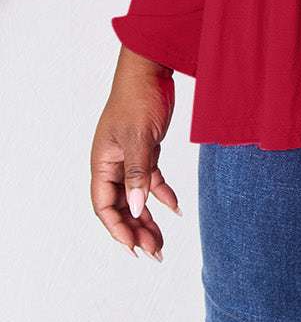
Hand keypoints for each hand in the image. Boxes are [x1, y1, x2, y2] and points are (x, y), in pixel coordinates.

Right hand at [90, 47, 181, 261]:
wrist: (152, 69)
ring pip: (136, 197)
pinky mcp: (147, 150)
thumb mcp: (139, 137)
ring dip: (148, 219)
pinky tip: (176, 209)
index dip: (117, 229)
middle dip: (135, 231)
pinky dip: (162, 195)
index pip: (104, 205)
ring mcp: (130, 158)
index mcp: (103, 162)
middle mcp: (113, 164)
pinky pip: (151, 180)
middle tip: (155, 252)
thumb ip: (137, 173)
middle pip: (120, 206)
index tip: (134, 249)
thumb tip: (134, 208)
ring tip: (162, 242)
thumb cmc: (138, 98)